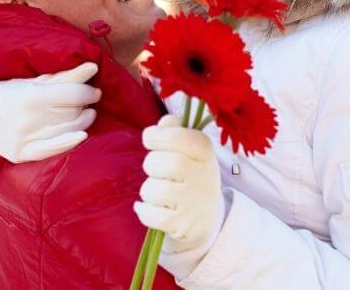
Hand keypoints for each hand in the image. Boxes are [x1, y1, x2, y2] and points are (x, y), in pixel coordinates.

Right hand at [0, 62, 100, 162]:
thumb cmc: (11, 94)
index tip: (94, 92)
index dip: (88, 93)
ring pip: (67, 131)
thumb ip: (66, 76)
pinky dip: (70, 142)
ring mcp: (23, 138)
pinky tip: (82, 135)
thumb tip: (93, 68)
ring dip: (83, 123)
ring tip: (85, 115)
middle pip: (72, 113)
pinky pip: (52, 150)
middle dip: (83, 106)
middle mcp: (27, 118)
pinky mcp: (21, 154)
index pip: (72, 94)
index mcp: (30, 95)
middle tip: (85, 103)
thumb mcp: (35, 82)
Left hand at [134, 114, 223, 253]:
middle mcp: (204, 177)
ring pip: (155, 190)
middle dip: (151, 164)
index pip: (180, 137)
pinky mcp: (182, 226)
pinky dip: (143, 210)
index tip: (151, 139)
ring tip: (157, 192)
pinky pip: (151, 215)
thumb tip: (164, 124)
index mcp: (205, 152)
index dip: (158, 136)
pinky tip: (149, 208)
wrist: (205, 219)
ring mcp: (194, 204)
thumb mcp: (190, 149)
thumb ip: (175, 129)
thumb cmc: (190, 175)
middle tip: (156, 169)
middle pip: (166, 163)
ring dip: (148, 190)